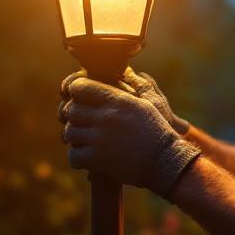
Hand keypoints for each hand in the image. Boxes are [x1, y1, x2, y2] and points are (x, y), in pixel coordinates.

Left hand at [60, 77, 200, 196]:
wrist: (165, 162)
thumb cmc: (159, 132)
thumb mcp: (149, 103)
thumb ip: (135, 86)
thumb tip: (130, 71)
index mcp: (117, 100)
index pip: (80, 86)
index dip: (76, 92)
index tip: (79, 99)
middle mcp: (105, 117)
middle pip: (71, 110)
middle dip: (74, 117)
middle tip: (84, 124)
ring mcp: (99, 139)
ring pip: (69, 133)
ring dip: (75, 138)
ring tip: (86, 141)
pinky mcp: (97, 159)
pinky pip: (73, 156)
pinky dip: (77, 158)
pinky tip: (86, 158)